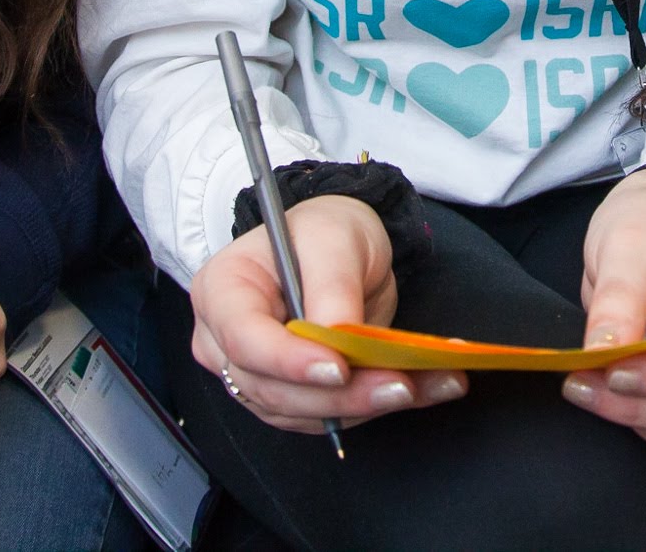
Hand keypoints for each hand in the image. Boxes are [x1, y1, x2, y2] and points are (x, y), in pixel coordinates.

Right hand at [190, 194, 461, 434]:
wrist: (338, 249)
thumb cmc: (322, 232)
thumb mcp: (332, 239)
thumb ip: (332, 289)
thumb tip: (338, 343)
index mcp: (222, 292)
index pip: (244, 340)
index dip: (288, 361)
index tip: (339, 368)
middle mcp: (226, 343)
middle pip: (273, 389)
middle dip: (341, 395)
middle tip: (400, 385)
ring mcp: (256, 376)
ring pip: (304, 412)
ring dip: (366, 406)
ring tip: (423, 385)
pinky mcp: (291, 398)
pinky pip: (329, 414)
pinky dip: (375, 406)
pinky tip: (421, 389)